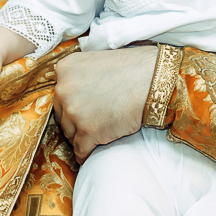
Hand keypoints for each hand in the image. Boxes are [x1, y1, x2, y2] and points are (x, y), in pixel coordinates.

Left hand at [54, 46, 154, 161]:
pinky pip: (81, 150)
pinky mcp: (88, 131)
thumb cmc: (133, 68)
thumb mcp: (96, 62)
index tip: (83, 110)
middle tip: (92, 123)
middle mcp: (64, 89)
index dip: (72, 104)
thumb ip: (80, 77)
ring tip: (98, 135)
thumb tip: (72, 94)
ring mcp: (74, 111)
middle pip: (62, 116)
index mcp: (65, 70)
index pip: (60, 95)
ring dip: (82, 137)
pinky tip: (91, 154)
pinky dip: (86, 153)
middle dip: (75, 122)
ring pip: (70, 134)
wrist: (155, 80)